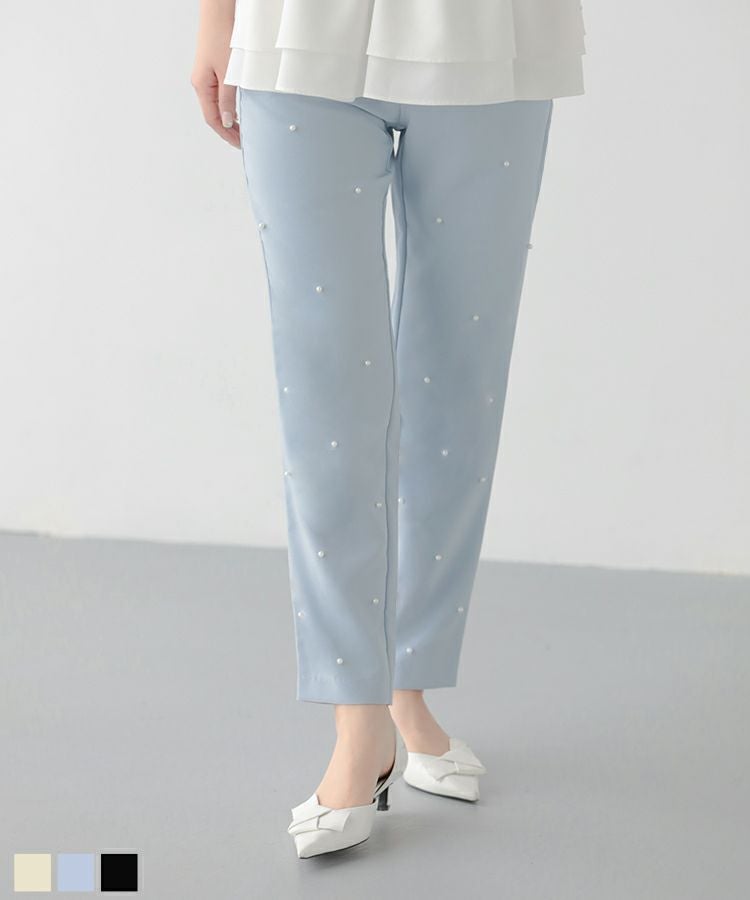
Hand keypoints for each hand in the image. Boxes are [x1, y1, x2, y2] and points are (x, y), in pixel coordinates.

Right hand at [191, 1, 239, 148]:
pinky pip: (218, 94)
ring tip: (241, 130)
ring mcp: (206, 76)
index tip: (238, 143)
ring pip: (216, 105)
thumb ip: (228, 99)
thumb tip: (228, 121)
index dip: (226, 134)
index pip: (213, 119)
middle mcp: (201, 83)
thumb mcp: (228, 72)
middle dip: (227, 129)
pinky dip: (227, 106)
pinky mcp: (212, 69)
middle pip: (213, 114)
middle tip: (242, 141)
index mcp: (201, 86)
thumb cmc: (221, 36)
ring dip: (228, 118)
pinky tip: (236, 110)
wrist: (218, 12)